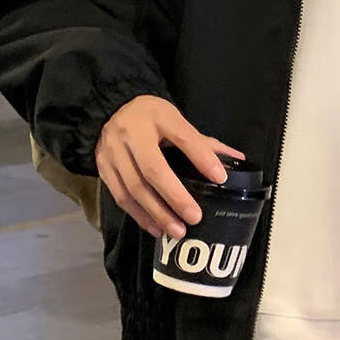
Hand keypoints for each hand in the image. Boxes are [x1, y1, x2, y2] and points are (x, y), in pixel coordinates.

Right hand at [95, 94, 245, 240]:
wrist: (111, 109)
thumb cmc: (151, 117)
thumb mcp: (175, 119)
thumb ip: (202, 142)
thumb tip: (236, 159)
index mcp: (158, 116)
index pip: (183, 136)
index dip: (202, 157)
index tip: (220, 178)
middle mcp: (132, 133)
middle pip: (153, 168)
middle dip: (175, 196)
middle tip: (195, 217)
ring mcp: (113, 151)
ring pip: (134, 188)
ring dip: (157, 213)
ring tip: (177, 230)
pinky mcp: (102, 167)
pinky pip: (120, 196)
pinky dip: (139, 215)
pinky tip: (156, 228)